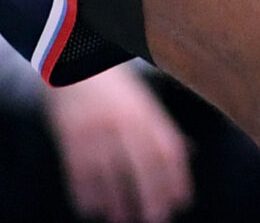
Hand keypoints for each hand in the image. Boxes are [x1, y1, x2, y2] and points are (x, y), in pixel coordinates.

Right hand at [44, 64, 192, 222]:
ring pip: (110, 173)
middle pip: (144, 164)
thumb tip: (190, 152)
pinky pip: (78, 169)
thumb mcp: (141, 97)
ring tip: (119, 217)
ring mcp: (96, 126)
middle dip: (151, 196)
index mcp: (144, 110)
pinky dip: (85, 192)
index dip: (176, 178)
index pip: (168, 149)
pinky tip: (90, 207)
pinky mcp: (69, 131)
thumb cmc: (109, 80)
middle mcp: (123, 119)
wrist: (69, 52)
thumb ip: (161, 125)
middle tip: (153, 219)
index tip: (179, 203)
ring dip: (116, 201)